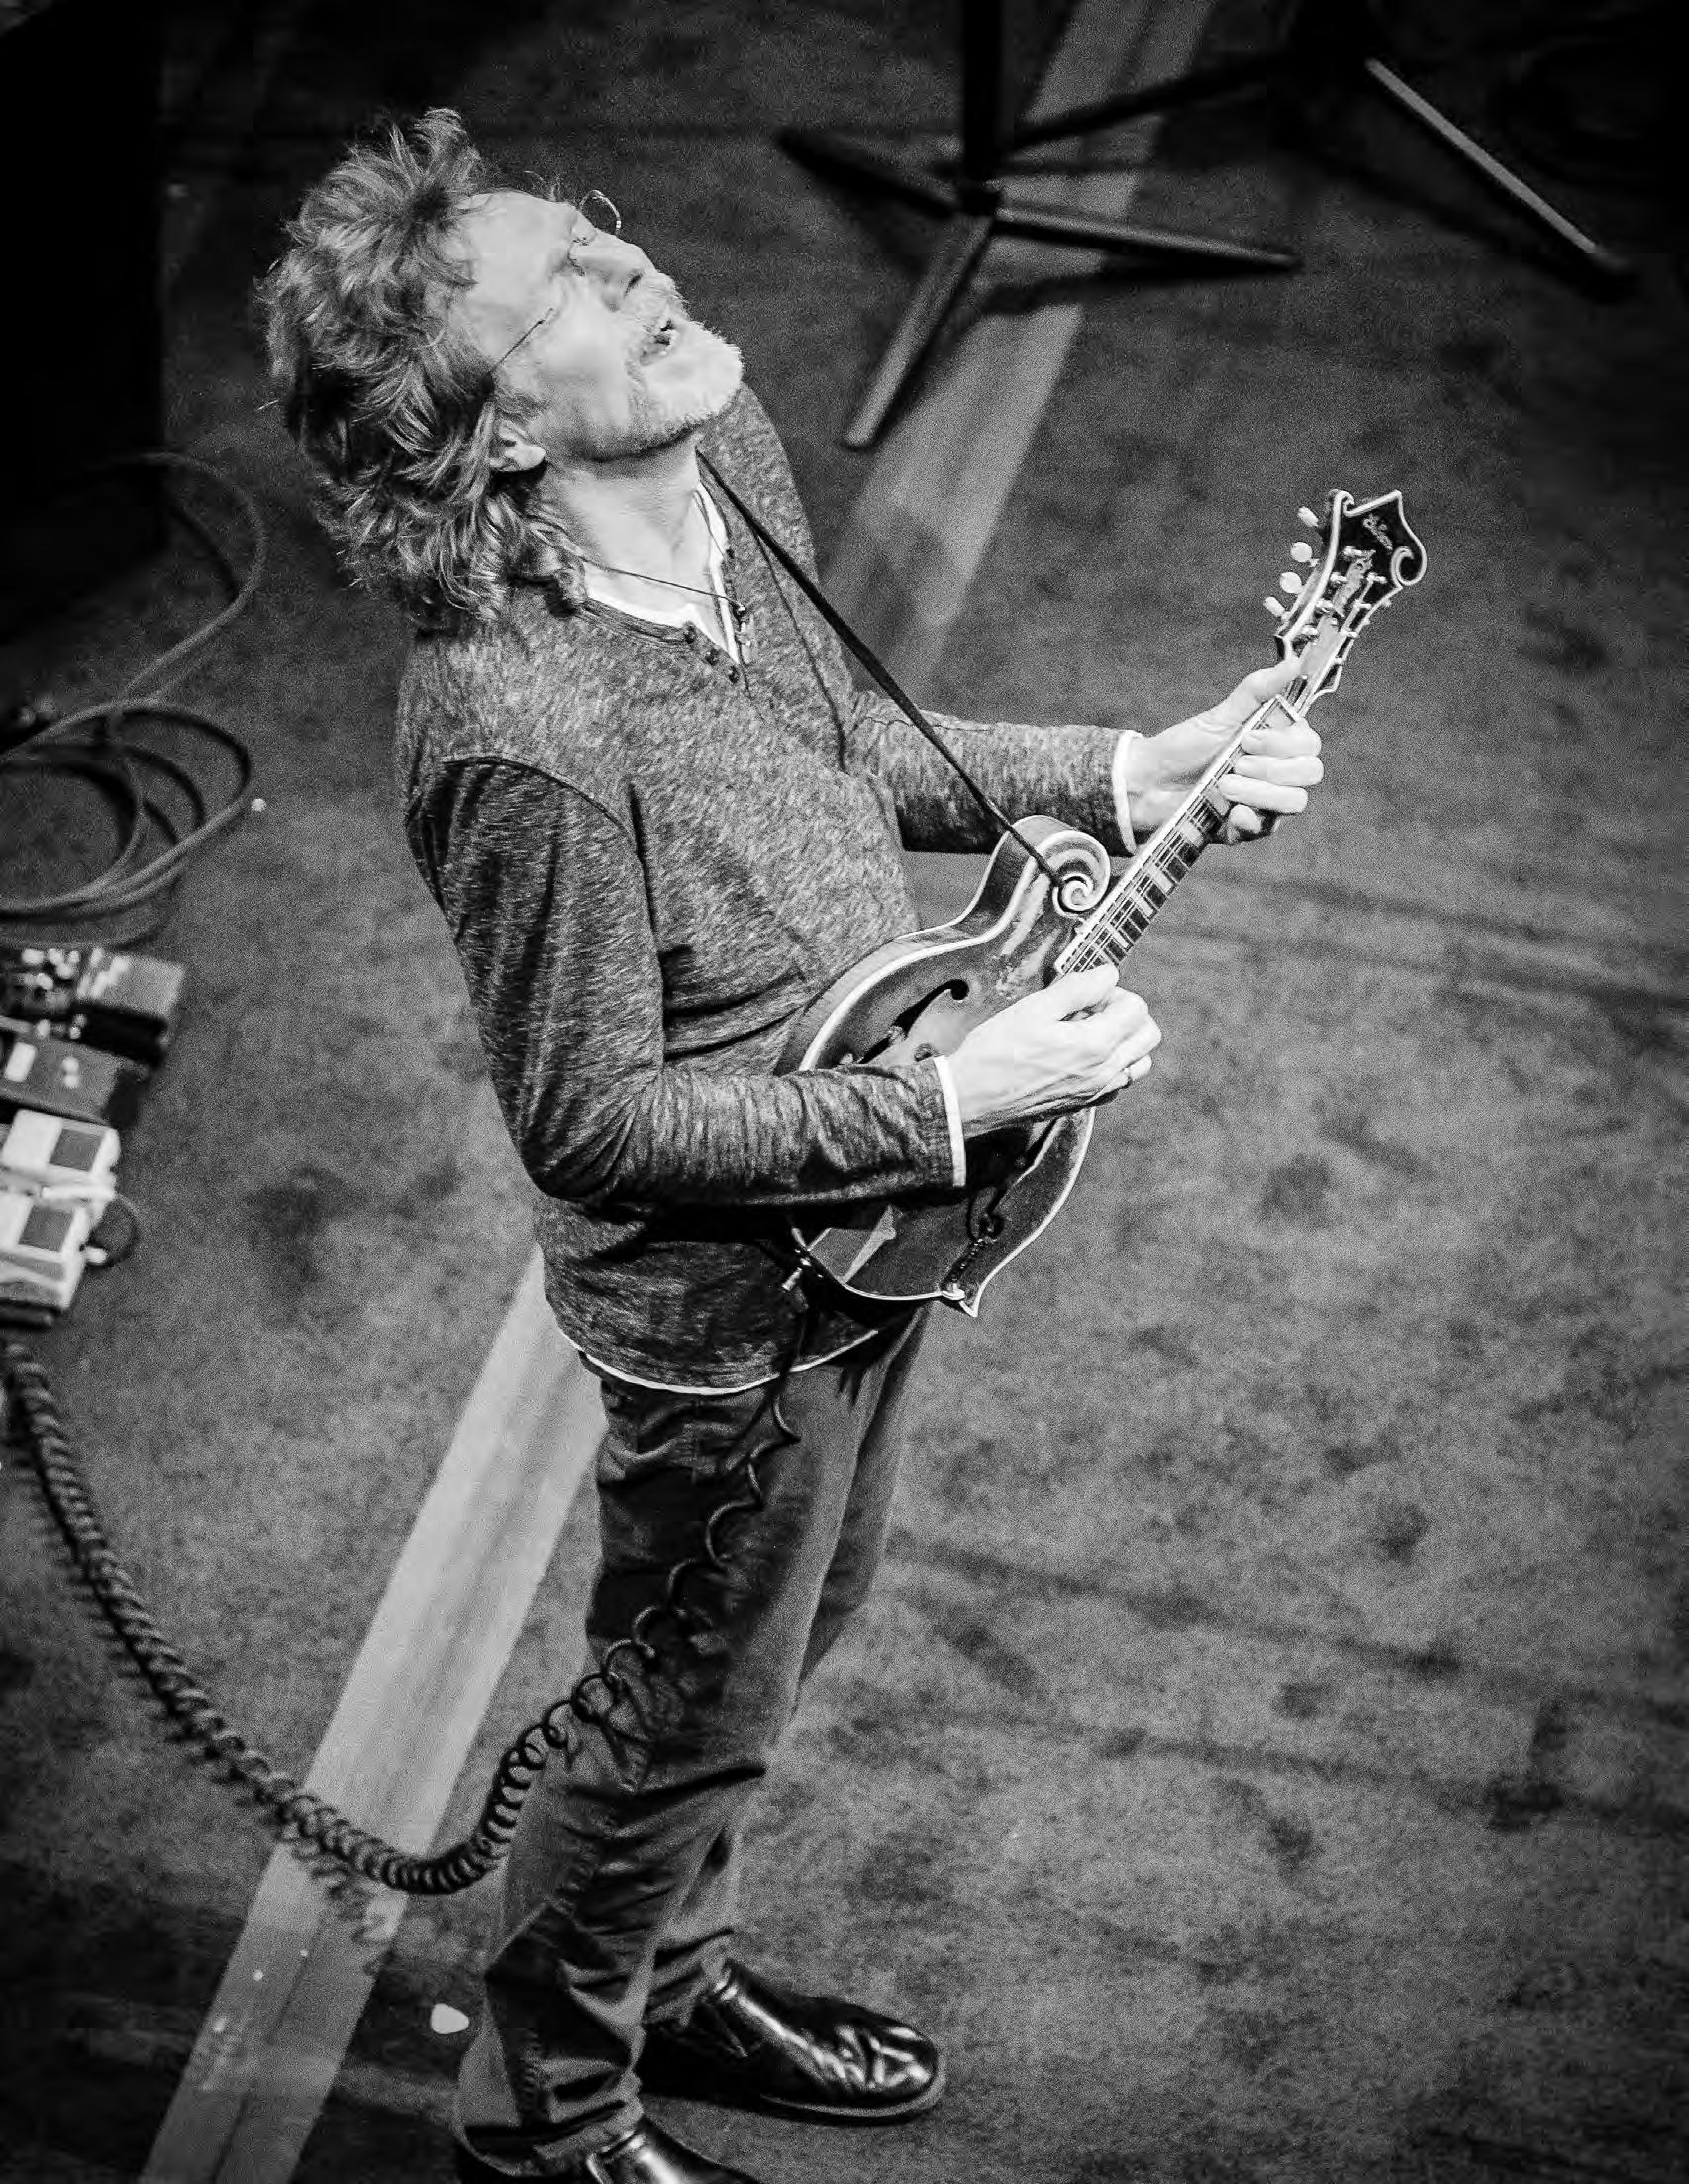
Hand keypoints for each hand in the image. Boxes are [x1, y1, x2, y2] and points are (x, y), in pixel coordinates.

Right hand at [947, 964, 1161, 1132]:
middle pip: (1148, 1035)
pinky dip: (1113, 1065)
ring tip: (1091, 1031)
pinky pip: (1120, 1083)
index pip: (1136, 1008)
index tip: (1086, 993)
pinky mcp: (1085, 1104)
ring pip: (1140, 1062)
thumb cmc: (996, 1051)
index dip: (1113, 992)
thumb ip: (1078, 988)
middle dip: (1127, 1014)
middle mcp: (1103, 1072)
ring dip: (1125, 1041)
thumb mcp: (1034, 1007)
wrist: (972, 1097)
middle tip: (1093, 1009)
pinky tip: (1083, 1056)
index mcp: (1094, 1044)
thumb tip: (1107, 974)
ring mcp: (1096, 1092)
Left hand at [1123, 656, 1322, 844]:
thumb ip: (1257, 691)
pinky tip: (1229, 811)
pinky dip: (1250, 819)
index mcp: (1276, 745)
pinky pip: (1267, 829)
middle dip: (1273, 768)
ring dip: (1260, 792)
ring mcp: (1265, 803)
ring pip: (1294, 802)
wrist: (1149, 783)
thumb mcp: (1220, 716)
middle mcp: (1277, 774)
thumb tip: (1292, 663)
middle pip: (1310, 773)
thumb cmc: (1185, 747)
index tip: (1248, 738)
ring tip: (1222, 785)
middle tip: (1236, 764)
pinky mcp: (1247, 829)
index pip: (1310, 745)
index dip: (1284, 742)